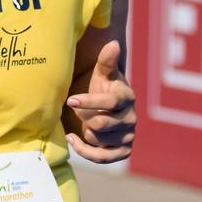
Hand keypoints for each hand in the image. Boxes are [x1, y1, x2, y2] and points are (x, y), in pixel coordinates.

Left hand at [65, 40, 136, 163]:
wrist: (105, 108)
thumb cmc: (101, 88)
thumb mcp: (101, 73)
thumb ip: (106, 60)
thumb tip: (113, 43)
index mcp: (127, 97)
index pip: (110, 102)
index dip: (89, 102)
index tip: (70, 100)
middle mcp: (131, 118)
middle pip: (101, 124)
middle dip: (84, 117)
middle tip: (77, 110)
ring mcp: (128, 136)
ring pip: (98, 140)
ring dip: (85, 131)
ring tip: (82, 122)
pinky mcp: (123, 151)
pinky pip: (103, 157)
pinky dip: (85, 151)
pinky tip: (72, 139)